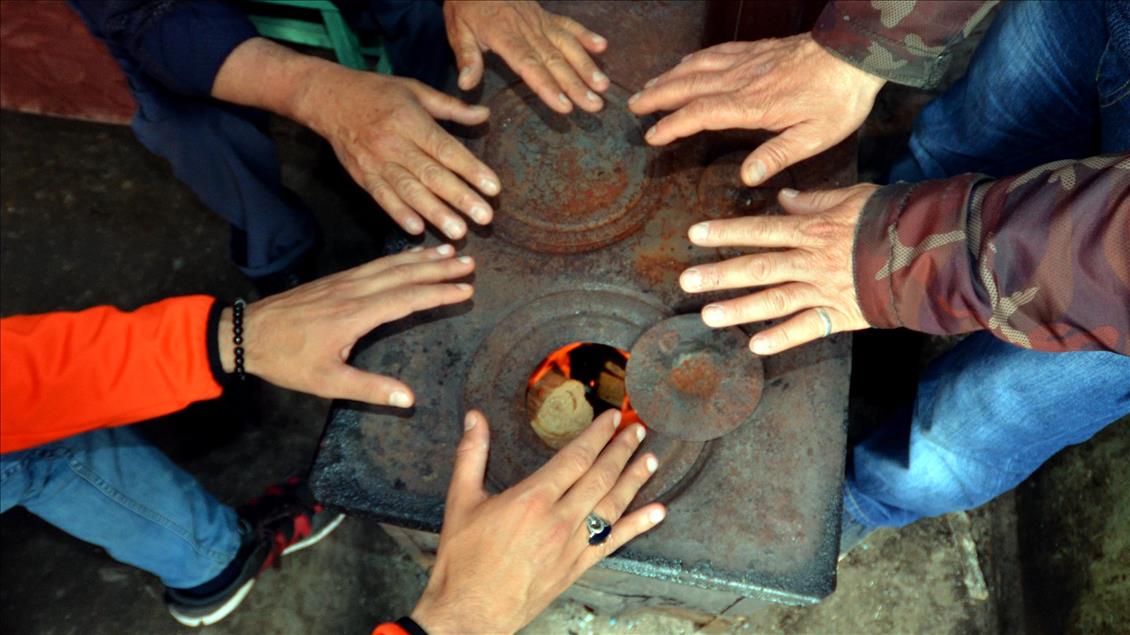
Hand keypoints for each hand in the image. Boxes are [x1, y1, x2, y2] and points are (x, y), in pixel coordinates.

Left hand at [220, 245, 473, 405]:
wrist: (247, 333)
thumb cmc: (287, 360)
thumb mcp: (327, 382)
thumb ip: (370, 389)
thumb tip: (409, 398)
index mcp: (355, 315)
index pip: (407, 299)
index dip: (439, 293)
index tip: (466, 290)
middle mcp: (354, 291)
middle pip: (404, 274)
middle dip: (439, 268)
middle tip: (470, 262)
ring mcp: (344, 282)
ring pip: (390, 264)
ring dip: (422, 258)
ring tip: (449, 252)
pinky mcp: (336, 280)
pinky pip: (375, 264)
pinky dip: (399, 257)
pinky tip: (409, 257)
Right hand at [297, 68, 501, 239]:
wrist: (329, 99)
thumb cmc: (379, 93)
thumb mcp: (416, 90)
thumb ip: (452, 107)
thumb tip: (485, 114)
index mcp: (410, 120)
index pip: (446, 149)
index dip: (471, 169)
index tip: (494, 188)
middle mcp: (394, 143)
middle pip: (431, 175)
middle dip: (460, 198)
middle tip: (485, 218)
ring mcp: (376, 162)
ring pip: (409, 191)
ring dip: (435, 213)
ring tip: (458, 231)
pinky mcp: (363, 176)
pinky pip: (382, 198)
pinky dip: (399, 214)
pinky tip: (417, 229)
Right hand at [411, 409, 664, 633]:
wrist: (470, 612)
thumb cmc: (464, 561)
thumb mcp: (461, 501)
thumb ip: (471, 455)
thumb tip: (474, 419)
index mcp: (532, 499)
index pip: (576, 457)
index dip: (598, 434)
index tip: (611, 418)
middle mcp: (558, 520)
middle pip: (601, 476)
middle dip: (622, 450)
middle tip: (637, 430)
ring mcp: (572, 546)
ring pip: (613, 505)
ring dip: (635, 479)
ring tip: (651, 460)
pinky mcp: (577, 567)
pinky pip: (614, 541)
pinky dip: (638, 526)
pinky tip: (657, 513)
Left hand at [444, 1, 609, 112]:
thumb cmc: (467, 6)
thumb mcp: (458, 30)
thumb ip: (467, 57)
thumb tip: (467, 85)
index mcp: (504, 35)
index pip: (529, 65)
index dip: (548, 86)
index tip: (564, 106)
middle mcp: (527, 29)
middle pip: (555, 61)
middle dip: (576, 85)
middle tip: (594, 105)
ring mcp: (540, 21)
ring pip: (567, 45)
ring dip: (586, 66)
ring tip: (602, 86)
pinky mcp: (546, 15)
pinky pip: (568, 25)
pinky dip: (585, 35)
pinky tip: (602, 47)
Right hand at [628, 34, 884, 185]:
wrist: (857, 53)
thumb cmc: (839, 98)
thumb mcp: (814, 137)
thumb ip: (777, 155)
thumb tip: (746, 177)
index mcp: (752, 105)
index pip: (700, 114)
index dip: (671, 126)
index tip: (651, 137)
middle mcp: (743, 80)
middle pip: (688, 86)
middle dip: (657, 97)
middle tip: (632, 106)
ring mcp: (749, 61)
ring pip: (698, 67)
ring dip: (670, 77)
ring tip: (649, 86)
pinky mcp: (759, 50)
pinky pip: (717, 52)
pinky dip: (695, 59)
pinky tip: (687, 63)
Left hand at [679, 185, 878, 353]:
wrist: (933, 250)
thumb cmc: (893, 218)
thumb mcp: (853, 197)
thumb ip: (815, 200)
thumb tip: (783, 199)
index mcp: (813, 230)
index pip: (761, 230)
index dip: (726, 232)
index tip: (695, 234)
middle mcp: (812, 261)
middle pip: (758, 266)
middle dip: (720, 273)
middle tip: (686, 280)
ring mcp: (825, 289)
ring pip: (775, 299)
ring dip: (739, 309)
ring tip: (708, 316)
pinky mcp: (841, 314)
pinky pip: (808, 328)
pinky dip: (782, 338)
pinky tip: (755, 346)